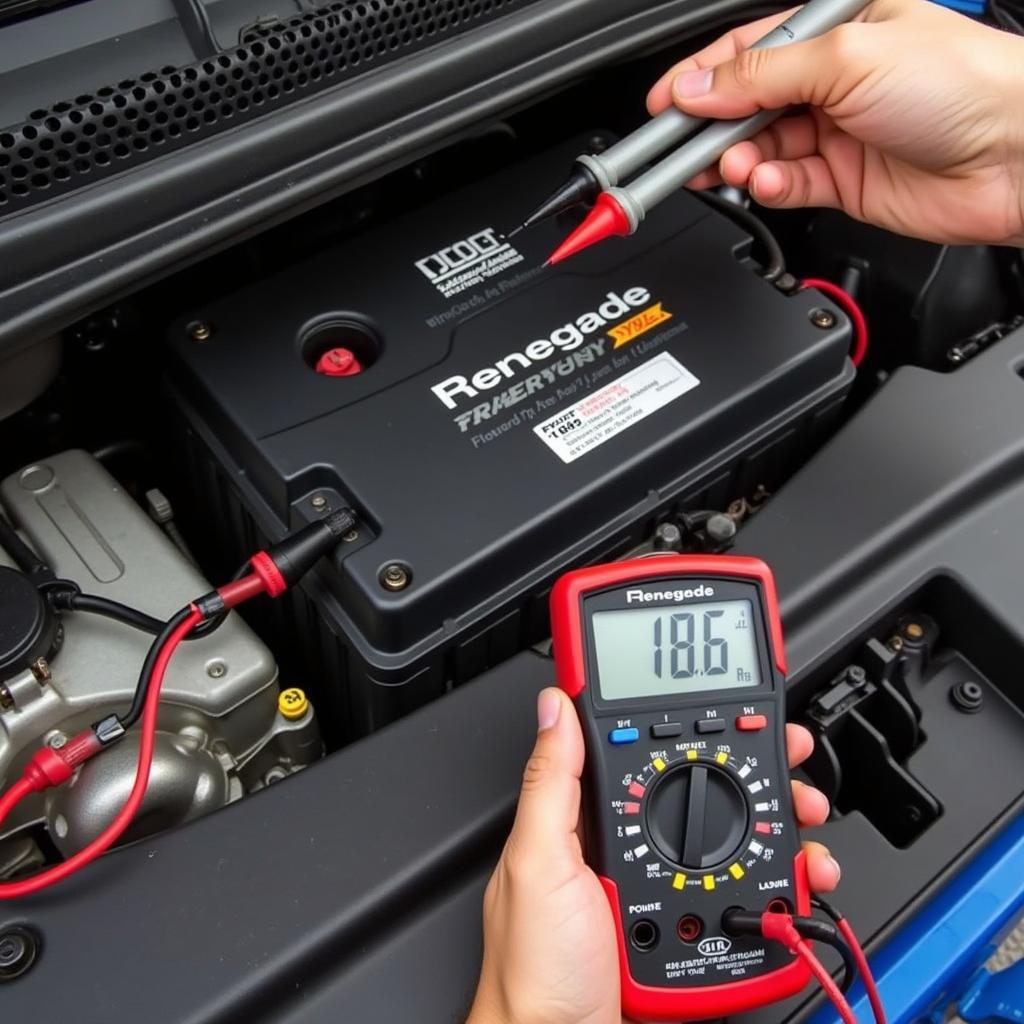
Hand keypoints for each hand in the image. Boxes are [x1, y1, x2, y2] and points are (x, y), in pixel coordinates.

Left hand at [467, 688, 839, 1023]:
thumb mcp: (537, 863)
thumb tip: (557, 705)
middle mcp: (633, 852)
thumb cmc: (536, 972)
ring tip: (806, 817)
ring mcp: (668, 892)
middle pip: (703, 793)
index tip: (724, 698)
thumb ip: (551, 784)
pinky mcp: (697, 932)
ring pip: (737, 843)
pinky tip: (801, 878)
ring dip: (783, 826)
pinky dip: (787, 887)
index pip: (642, 755)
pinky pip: (750, 901)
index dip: (684, 722)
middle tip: (790, 757)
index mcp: (591, 825)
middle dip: (755, 769)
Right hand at [646, 0, 1023, 245]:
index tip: (662, 105)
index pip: (747, 50)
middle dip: (713, 128)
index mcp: (834, 30)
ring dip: (739, 161)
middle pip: (746, 105)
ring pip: (761, 149)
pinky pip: (787, 185)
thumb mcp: (847, 56)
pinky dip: (770, 186)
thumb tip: (700, 85)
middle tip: (681, 148)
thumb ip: (763, 73)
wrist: (1015, 155)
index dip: (699, 78)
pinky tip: (766, 182)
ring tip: (733, 166)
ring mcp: (837, 132)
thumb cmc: (961, 82)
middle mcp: (832, 80)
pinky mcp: (842, 180)